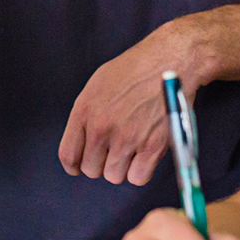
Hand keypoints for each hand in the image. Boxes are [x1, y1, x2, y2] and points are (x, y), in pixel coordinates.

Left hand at [58, 20, 209, 184]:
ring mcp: (127, 138)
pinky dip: (142, 170)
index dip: (75, 165)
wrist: (170, 61)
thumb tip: (83, 143)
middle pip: (91, 169)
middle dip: (102, 163)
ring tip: (133, 147)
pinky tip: (146, 153)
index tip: (81, 166)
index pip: (68, 155)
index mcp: (85, 110)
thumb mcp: (98, 84)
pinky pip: (138, 177)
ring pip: (114, 176)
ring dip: (123, 167)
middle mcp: (101, 127)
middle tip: (115, 150)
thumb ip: (87, 114)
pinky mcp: (152, 146)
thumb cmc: (136, 69)